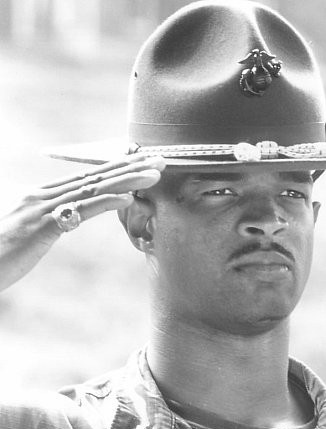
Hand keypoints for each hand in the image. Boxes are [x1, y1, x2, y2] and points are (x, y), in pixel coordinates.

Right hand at [0, 153, 164, 291]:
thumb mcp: (26, 232)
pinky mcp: (41, 226)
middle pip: (94, 177)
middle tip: (160, 160)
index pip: (86, 178)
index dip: (116, 168)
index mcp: (40, 196)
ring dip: (126, 180)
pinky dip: (105, 202)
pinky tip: (127, 198)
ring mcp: (41, 209)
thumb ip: (46, 220)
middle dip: (130, 167)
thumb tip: (61, 217)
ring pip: (92, 189)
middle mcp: (42, 196)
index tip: (142, 163)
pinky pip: (78, 211)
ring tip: (153, 175)